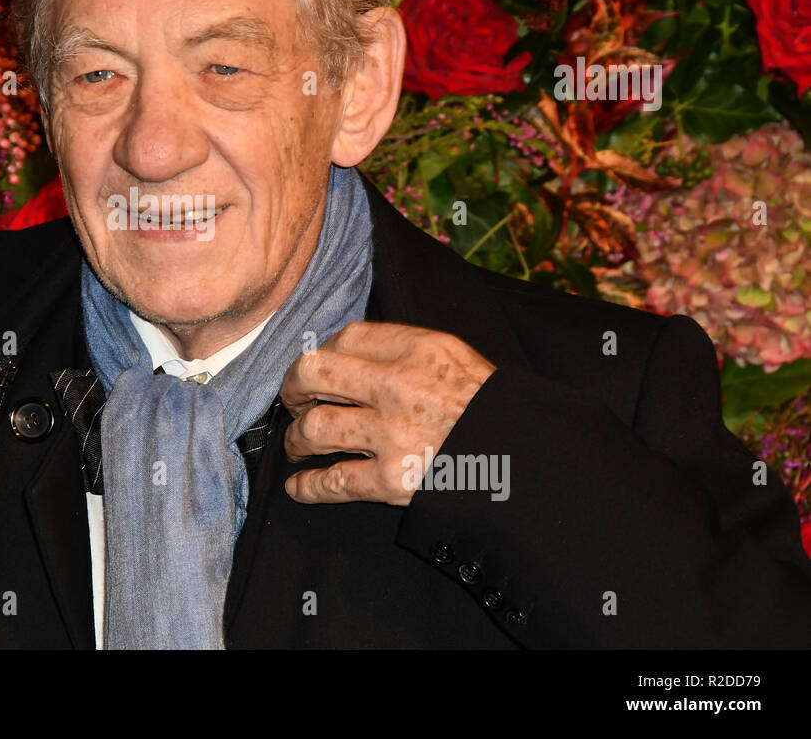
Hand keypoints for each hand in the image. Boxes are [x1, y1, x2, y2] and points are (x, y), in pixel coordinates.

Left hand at [280, 321, 495, 505]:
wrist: (531, 464)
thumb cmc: (496, 412)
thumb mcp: (461, 361)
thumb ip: (411, 351)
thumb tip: (356, 353)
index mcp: (420, 350)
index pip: (348, 337)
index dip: (324, 351)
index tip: (318, 367)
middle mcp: (399, 387)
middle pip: (314, 373)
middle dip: (293, 388)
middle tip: (293, 402)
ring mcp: (393, 434)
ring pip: (315, 428)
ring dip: (297, 439)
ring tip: (298, 445)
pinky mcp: (392, 480)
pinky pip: (334, 482)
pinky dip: (309, 488)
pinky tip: (299, 488)